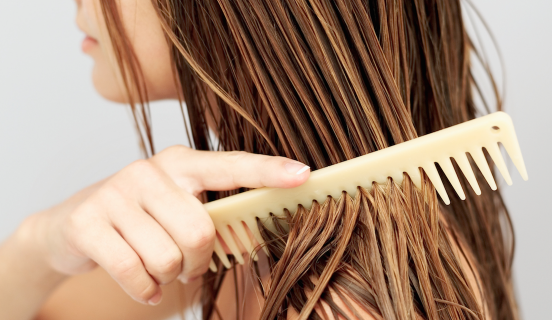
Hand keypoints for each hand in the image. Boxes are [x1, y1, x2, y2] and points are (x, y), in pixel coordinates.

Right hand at [33, 146, 309, 304]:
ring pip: (168, 257)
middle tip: (187, 265)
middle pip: (200, 231)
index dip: (268, 171)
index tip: (304, 175)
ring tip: (158, 269)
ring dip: (168, 276)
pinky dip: (144, 289)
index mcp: (180, 163)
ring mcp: (116, 193)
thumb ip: (211, 213)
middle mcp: (149, 171)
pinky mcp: (88, 221)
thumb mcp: (175, 206)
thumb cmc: (139, 218)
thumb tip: (254, 230)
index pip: (230, 166)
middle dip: (198, 261)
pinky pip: (133, 271)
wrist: (69, 226)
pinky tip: (143, 285)